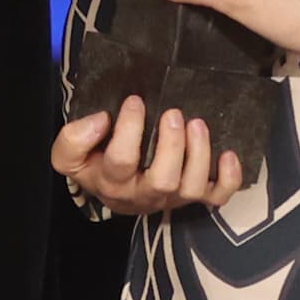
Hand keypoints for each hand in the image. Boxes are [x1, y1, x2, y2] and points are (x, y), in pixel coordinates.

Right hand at [49, 96, 245, 216]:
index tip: (134, 102)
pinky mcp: (193, 196)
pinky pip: (217, 197)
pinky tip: (229, 154)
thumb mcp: (69, 155)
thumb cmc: (95, 163)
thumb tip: (100, 119)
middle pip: (164, 180)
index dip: (129, 131)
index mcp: (113, 183)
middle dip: (172, 146)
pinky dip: (229, 178)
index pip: (121, 161)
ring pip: (192, 188)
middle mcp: (144, 194)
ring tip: (197, 123)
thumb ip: (73, 139)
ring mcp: (172, 198)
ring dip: (199, 155)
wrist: (110, 188)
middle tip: (173, 113)